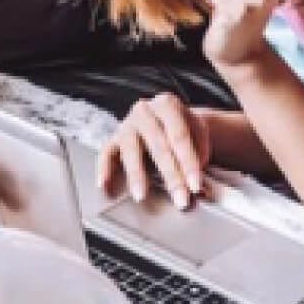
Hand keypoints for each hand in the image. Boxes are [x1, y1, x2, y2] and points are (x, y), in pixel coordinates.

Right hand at [95, 92, 211, 209]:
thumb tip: (199, 188)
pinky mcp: (113, 139)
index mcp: (168, 104)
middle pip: (158, 145)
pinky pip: (106, 154)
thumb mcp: (198, 135)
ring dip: (137, 175)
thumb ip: (199, 156)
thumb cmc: (185, 131)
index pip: (179, 136)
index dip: (189, 162)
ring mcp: (126, 124)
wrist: (168, 122)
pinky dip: (104, 170)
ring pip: (131, 150)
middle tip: (180, 199)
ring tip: (141, 195)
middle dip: (171, 175)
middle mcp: (145, 111)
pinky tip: (104, 186)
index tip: (196, 186)